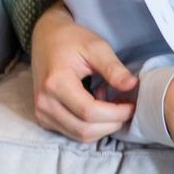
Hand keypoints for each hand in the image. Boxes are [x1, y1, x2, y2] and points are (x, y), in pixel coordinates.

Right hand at [30, 5, 136, 140]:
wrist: (46, 38)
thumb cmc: (71, 40)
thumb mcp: (96, 47)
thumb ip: (114, 68)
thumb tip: (132, 86)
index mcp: (55, 83)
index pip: (89, 112)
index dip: (116, 113)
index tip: (132, 104)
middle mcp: (44, 102)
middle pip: (85, 129)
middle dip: (113, 123)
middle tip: (126, 106)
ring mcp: (41, 113)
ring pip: (80, 135)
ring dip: (103, 126)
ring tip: (110, 103)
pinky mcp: (44, 118)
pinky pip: (73, 132)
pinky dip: (91, 126)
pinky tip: (96, 105)